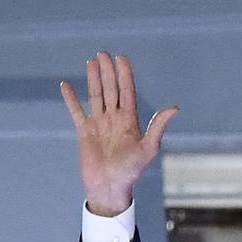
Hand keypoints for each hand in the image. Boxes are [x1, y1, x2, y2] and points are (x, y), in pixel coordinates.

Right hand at [60, 51, 178, 215]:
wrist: (110, 188)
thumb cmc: (131, 172)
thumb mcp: (148, 148)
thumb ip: (158, 127)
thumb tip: (174, 107)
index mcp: (130, 121)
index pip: (127, 92)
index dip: (125, 75)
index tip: (121, 58)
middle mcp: (115, 119)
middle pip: (111, 89)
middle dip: (108, 71)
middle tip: (103, 53)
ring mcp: (99, 124)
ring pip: (96, 96)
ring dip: (93, 79)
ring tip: (92, 61)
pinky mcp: (85, 132)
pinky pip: (76, 111)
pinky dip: (71, 99)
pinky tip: (66, 85)